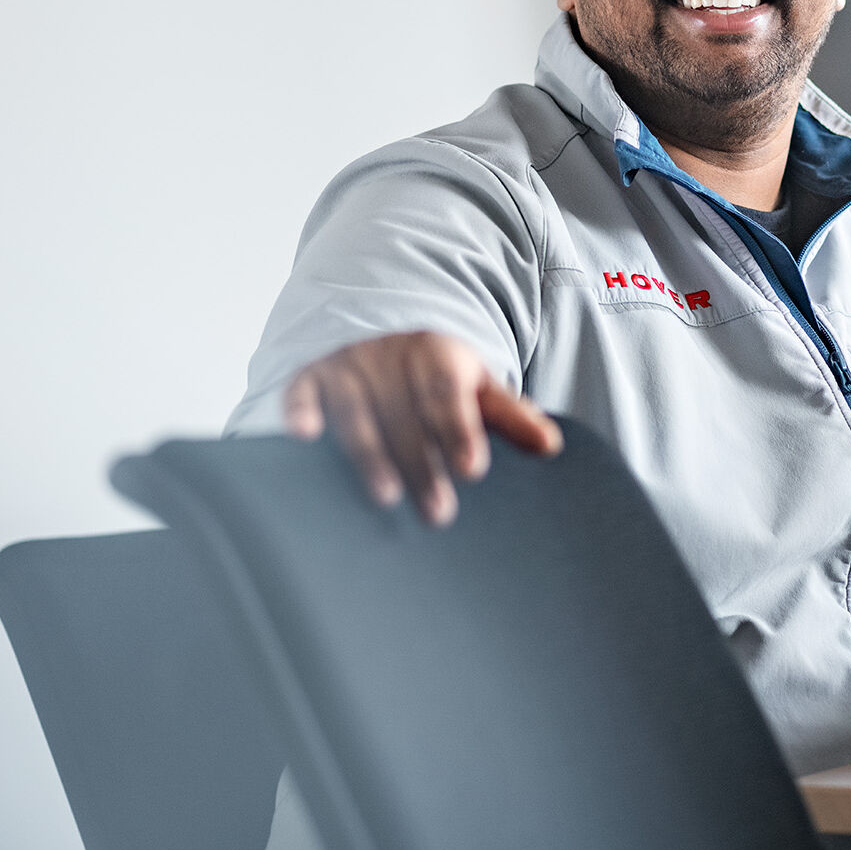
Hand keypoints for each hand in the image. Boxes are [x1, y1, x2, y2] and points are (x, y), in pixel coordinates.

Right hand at [282, 331, 562, 525]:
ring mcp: (348, 365)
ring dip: (369, 453)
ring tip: (386, 496)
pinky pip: (301, 391)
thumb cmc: (439, 378)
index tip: (472, 471)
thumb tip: (551, 446)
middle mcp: (390, 356)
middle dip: (421, 464)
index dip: (459, 431)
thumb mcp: (478, 388)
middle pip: (404, 413)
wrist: (386, 336)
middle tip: (438, 513)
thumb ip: (511, 417)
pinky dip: (299, 410)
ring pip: (357, 410)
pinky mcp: (311, 375)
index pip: (447, 395)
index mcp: (437, 355)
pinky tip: (303, 436)